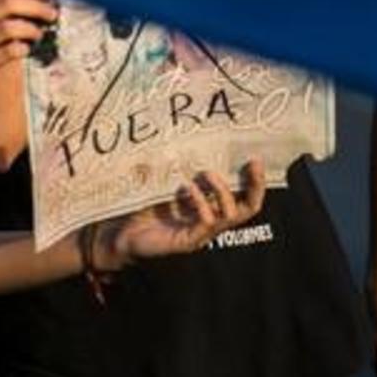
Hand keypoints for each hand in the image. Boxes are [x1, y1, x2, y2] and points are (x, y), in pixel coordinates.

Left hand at [96, 160, 268, 265]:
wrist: (121, 233)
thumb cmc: (144, 206)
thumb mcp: (166, 182)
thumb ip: (180, 167)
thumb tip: (190, 135)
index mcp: (210, 206)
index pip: (244, 197)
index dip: (255, 180)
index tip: (254, 157)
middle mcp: (211, 220)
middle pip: (249, 209)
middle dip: (255, 186)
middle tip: (251, 164)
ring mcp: (201, 233)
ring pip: (230, 215)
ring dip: (221, 190)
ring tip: (206, 173)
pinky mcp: (188, 241)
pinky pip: (206, 222)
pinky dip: (200, 202)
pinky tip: (186, 188)